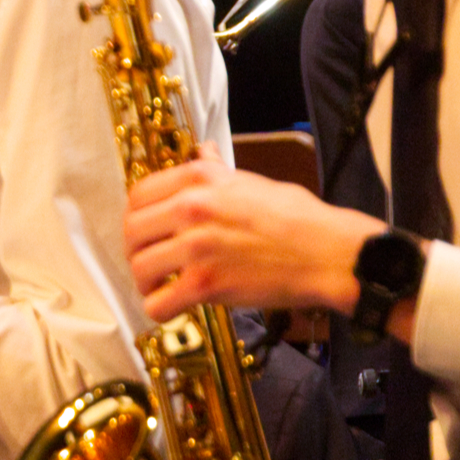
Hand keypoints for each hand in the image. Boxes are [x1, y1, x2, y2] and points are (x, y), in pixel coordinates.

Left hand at [122, 157, 379, 326]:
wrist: (328, 252)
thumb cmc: (298, 217)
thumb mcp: (252, 179)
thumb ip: (216, 169)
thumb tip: (202, 150)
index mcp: (199, 180)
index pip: (138, 195)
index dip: (135, 216)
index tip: (144, 230)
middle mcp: (191, 209)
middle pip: (131, 232)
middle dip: (136, 250)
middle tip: (150, 261)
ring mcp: (196, 247)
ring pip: (139, 268)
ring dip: (145, 281)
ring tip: (160, 285)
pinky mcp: (206, 284)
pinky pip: (158, 303)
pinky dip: (159, 309)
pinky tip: (173, 305)